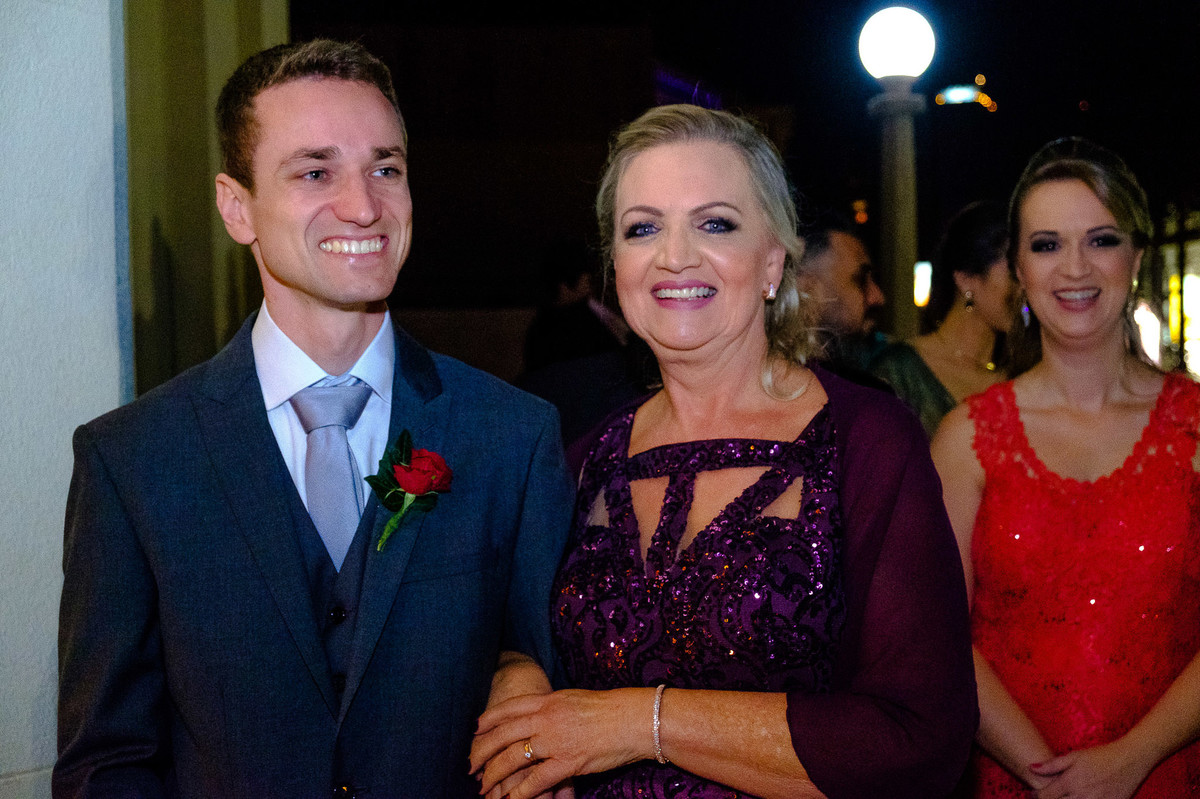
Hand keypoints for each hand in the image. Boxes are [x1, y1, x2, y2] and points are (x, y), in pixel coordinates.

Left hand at [471, 688, 651, 798]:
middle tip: (470, 765)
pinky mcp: (567, 762)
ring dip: (494, 775)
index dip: (488, 720)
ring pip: (513, 758)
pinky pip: (535, 781)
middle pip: (502, 734)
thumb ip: (553, 707)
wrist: (633, 718)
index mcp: (548, 700)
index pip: (509, 708)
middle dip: (481, 751)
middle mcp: (546, 718)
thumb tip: (539, 714)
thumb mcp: (574, 699)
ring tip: (484, 786)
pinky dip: (519, 793)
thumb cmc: (608, 709)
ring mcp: (555, 740)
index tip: (475, 730)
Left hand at [1031, 738, 1154, 798]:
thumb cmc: (1100, 756)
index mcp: (1070, 782)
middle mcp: (1082, 795)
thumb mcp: (1074, 756)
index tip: (1034, 794)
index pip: (1045, 797)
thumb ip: (1052, 765)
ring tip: (1067, 796)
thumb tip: (1031, 767)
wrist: (1130, 760)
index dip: (1036, 796)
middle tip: (1050, 796)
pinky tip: (1080, 798)